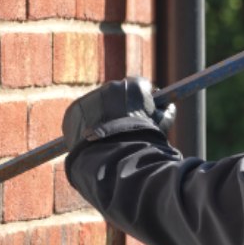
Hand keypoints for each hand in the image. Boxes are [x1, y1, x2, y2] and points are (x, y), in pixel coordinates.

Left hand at [61, 76, 175, 150]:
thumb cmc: (143, 142)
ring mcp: (91, 97)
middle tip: (125, 127)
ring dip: (104, 116)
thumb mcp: (162, 125)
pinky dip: (88, 124)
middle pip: (119, 94)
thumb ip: (166, 111)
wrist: (114, 158)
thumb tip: (168, 106)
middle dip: (123, 107)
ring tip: (109, 138)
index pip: (141, 87)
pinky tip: (94, 139)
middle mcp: (112, 86)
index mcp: (135, 86)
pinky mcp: (75, 110)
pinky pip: (83, 115)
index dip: (144, 101)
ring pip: (100, 104)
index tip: (144, 113)